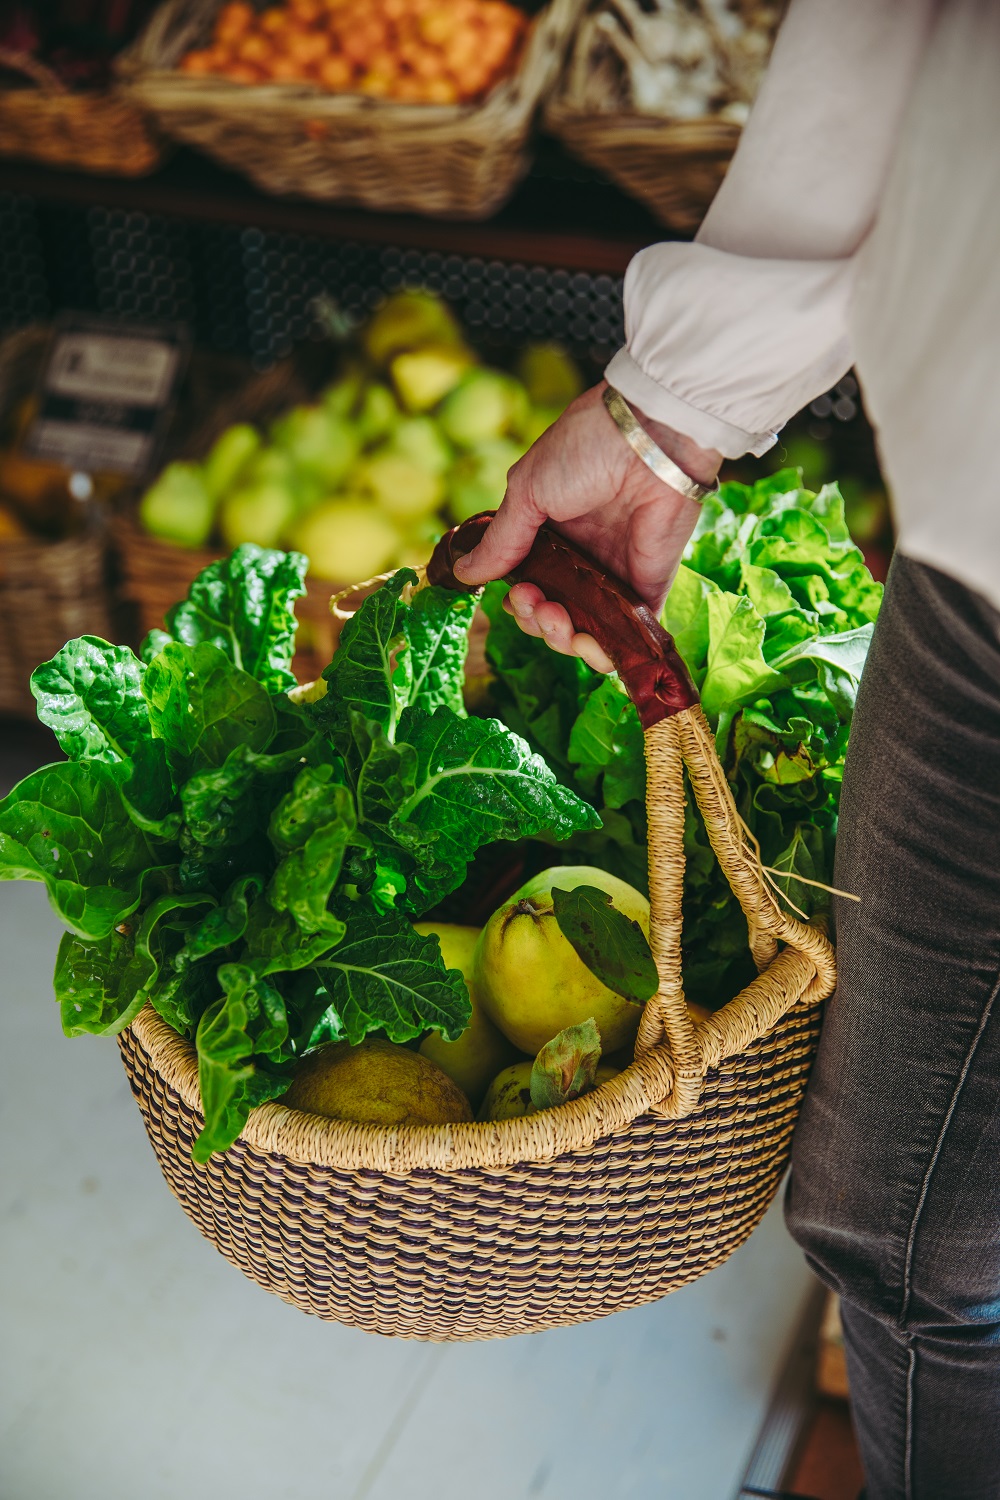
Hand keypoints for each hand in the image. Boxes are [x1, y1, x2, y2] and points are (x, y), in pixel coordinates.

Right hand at [453, 381, 720, 672]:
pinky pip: (626, 637)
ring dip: (561, 639)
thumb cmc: (585, 451)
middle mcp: (581, 558)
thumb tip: (465, 573)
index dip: (518, 602)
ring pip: (583, 632)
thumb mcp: (527, 492)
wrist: (649, 438)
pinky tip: (588, 644)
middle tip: (537, 603)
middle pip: (551, 614)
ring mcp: (615, 574)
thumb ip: (500, 541)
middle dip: (535, 621)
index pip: (528, 585)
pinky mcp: (648, 587)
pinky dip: (605, 653)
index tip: (516, 593)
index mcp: (552, 533)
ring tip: (558, 619)